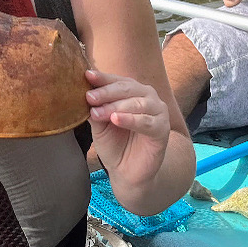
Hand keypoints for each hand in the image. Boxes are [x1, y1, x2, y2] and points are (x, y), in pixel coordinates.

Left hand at [86, 68, 170, 188]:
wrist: (127, 171)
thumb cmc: (114, 143)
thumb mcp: (100, 124)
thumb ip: (96, 108)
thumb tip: (85, 93)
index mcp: (133, 91)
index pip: (117, 81)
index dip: (102, 78)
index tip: (86, 75)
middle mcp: (147, 97)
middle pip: (126, 89)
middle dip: (106, 92)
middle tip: (89, 97)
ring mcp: (158, 112)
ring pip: (136, 104)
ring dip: (115, 107)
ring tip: (97, 112)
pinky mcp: (162, 129)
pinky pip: (146, 122)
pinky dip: (130, 119)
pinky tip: (116, 119)